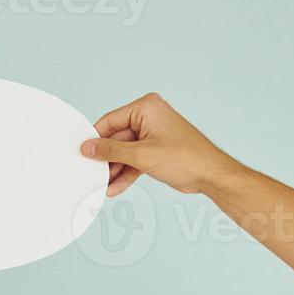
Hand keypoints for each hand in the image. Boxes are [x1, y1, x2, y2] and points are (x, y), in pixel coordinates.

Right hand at [80, 93, 241, 196]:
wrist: (210, 174)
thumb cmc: (185, 158)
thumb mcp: (141, 155)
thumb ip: (110, 151)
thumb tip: (88, 148)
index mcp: (146, 107)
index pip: (110, 121)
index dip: (95, 140)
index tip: (82, 154)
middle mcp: (148, 117)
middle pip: (115, 138)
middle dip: (107, 160)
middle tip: (93, 175)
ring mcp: (152, 134)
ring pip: (123, 152)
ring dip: (115, 170)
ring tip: (106, 186)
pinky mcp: (155, 149)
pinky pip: (133, 160)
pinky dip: (126, 173)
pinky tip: (116, 187)